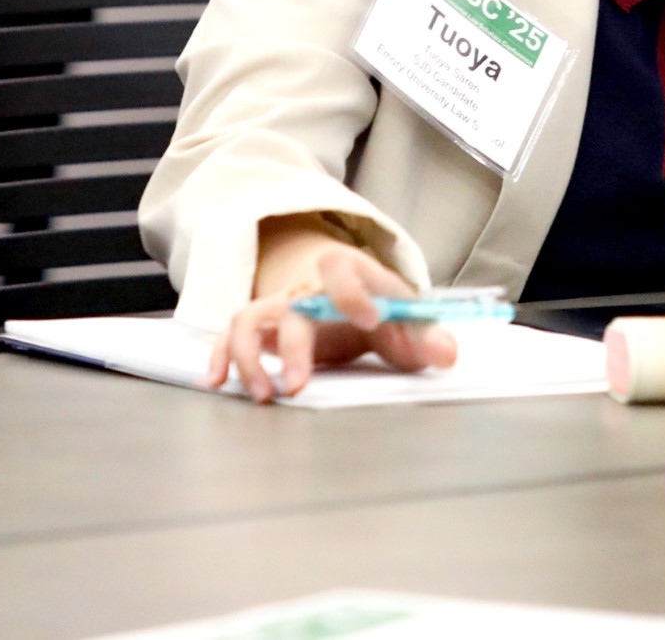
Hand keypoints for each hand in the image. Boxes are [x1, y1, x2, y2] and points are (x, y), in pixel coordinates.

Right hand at [205, 216, 457, 402]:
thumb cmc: (376, 303)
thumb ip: (426, 336)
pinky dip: (219, 356)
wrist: (342, 287)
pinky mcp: (259, 330)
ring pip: (248, 317)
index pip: (343, 268)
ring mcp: (278, 306)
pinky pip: (228, 335)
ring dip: (249, 356)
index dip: (354, 292)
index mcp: (347, 272)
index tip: (371, 319)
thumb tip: (448, 356)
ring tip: (263, 395)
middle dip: (293, 346)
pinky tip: (217, 382)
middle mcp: (305, 286)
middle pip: (291, 306)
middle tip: (299, 386)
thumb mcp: (404, 315)